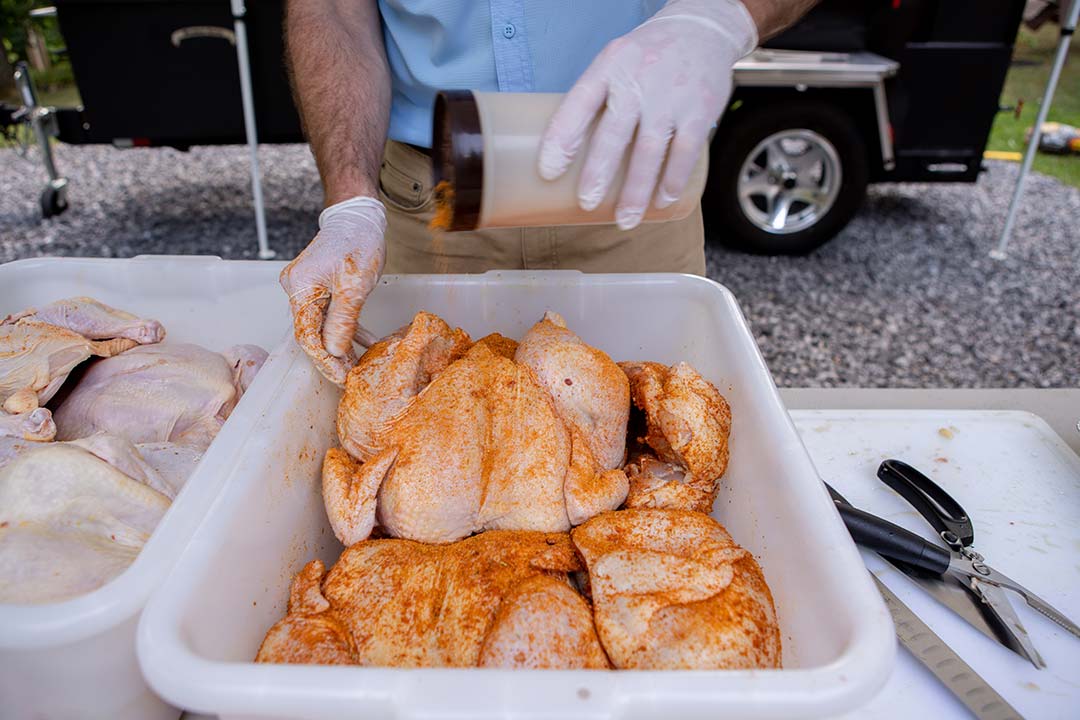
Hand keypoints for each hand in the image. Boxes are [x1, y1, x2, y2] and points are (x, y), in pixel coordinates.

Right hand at [280, 196, 386, 385]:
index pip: (307, 335)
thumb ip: (343, 320)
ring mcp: (307, 287)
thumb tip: (334, 352)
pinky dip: (345, 328)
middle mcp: (297, 289)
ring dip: (340, 345)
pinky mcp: (319, 286)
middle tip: (350, 378)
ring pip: (321, 325)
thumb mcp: (355, 285)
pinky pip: (329, 314)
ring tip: (357, 366)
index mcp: (300, 288)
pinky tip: (362, 342)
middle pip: (311, 332)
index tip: (340, 378)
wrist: (357, 216)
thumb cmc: (357, 242)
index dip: (324, 360)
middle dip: (332, 357)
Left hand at [538, 0, 757, 229]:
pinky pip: (685, 152)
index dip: (562, 137)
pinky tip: (661, 201)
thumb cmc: (648, 56)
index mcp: (609, 67)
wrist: (703, 28)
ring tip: (624, 219)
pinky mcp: (700, 110)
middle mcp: (639, 79)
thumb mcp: (614, 62)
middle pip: (615, 131)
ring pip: (650, 149)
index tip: (548, 171)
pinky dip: (672, 180)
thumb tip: (567, 155)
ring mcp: (671, 96)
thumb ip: (595, 101)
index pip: (579, 102)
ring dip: (636, 190)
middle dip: (598, 171)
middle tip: (586, 202)